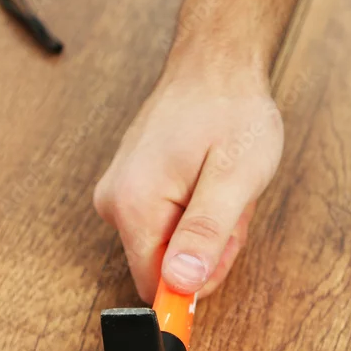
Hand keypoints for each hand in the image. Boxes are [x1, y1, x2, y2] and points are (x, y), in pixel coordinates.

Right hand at [94, 0, 314, 303]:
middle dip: (209, 248)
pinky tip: (208, 180)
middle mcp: (115, 202)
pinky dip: (196, 212)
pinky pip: (168, 224)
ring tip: (221, 186)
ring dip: (207, 229)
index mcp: (134, 204)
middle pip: (166, 267)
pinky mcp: (130, 188)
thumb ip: (206, 235)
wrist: (216, 63)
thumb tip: (179, 285)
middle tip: (230, 204)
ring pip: (171, 247)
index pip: (154, 287)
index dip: (195, 283)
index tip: (221, 252)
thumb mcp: (235, 178)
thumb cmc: (230, 111)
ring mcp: (119, 194)